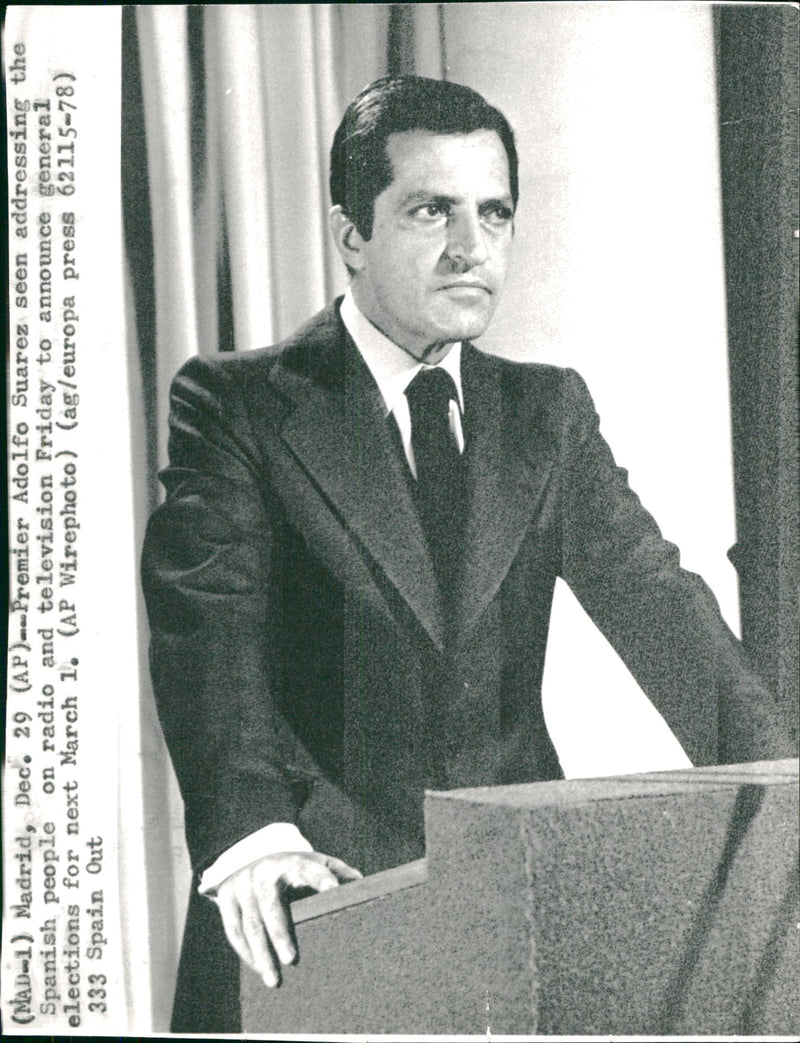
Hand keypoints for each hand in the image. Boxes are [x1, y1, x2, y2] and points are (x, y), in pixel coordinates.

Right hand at [214, 850, 361, 987]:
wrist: (253, 854)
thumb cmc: (295, 868)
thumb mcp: (317, 863)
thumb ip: (339, 874)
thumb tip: (366, 889)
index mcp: (293, 863)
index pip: (308, 870)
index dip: (320, 878)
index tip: (333, 890)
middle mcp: (265, 872)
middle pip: (271, 906)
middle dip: (281, 934)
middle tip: (292, 961)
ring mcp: (243, 885)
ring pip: (250, 924)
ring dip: (261, 955)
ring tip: (274, 981)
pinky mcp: (226, 897)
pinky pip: (234, 930)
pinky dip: (246, 953)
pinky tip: (258, 969)